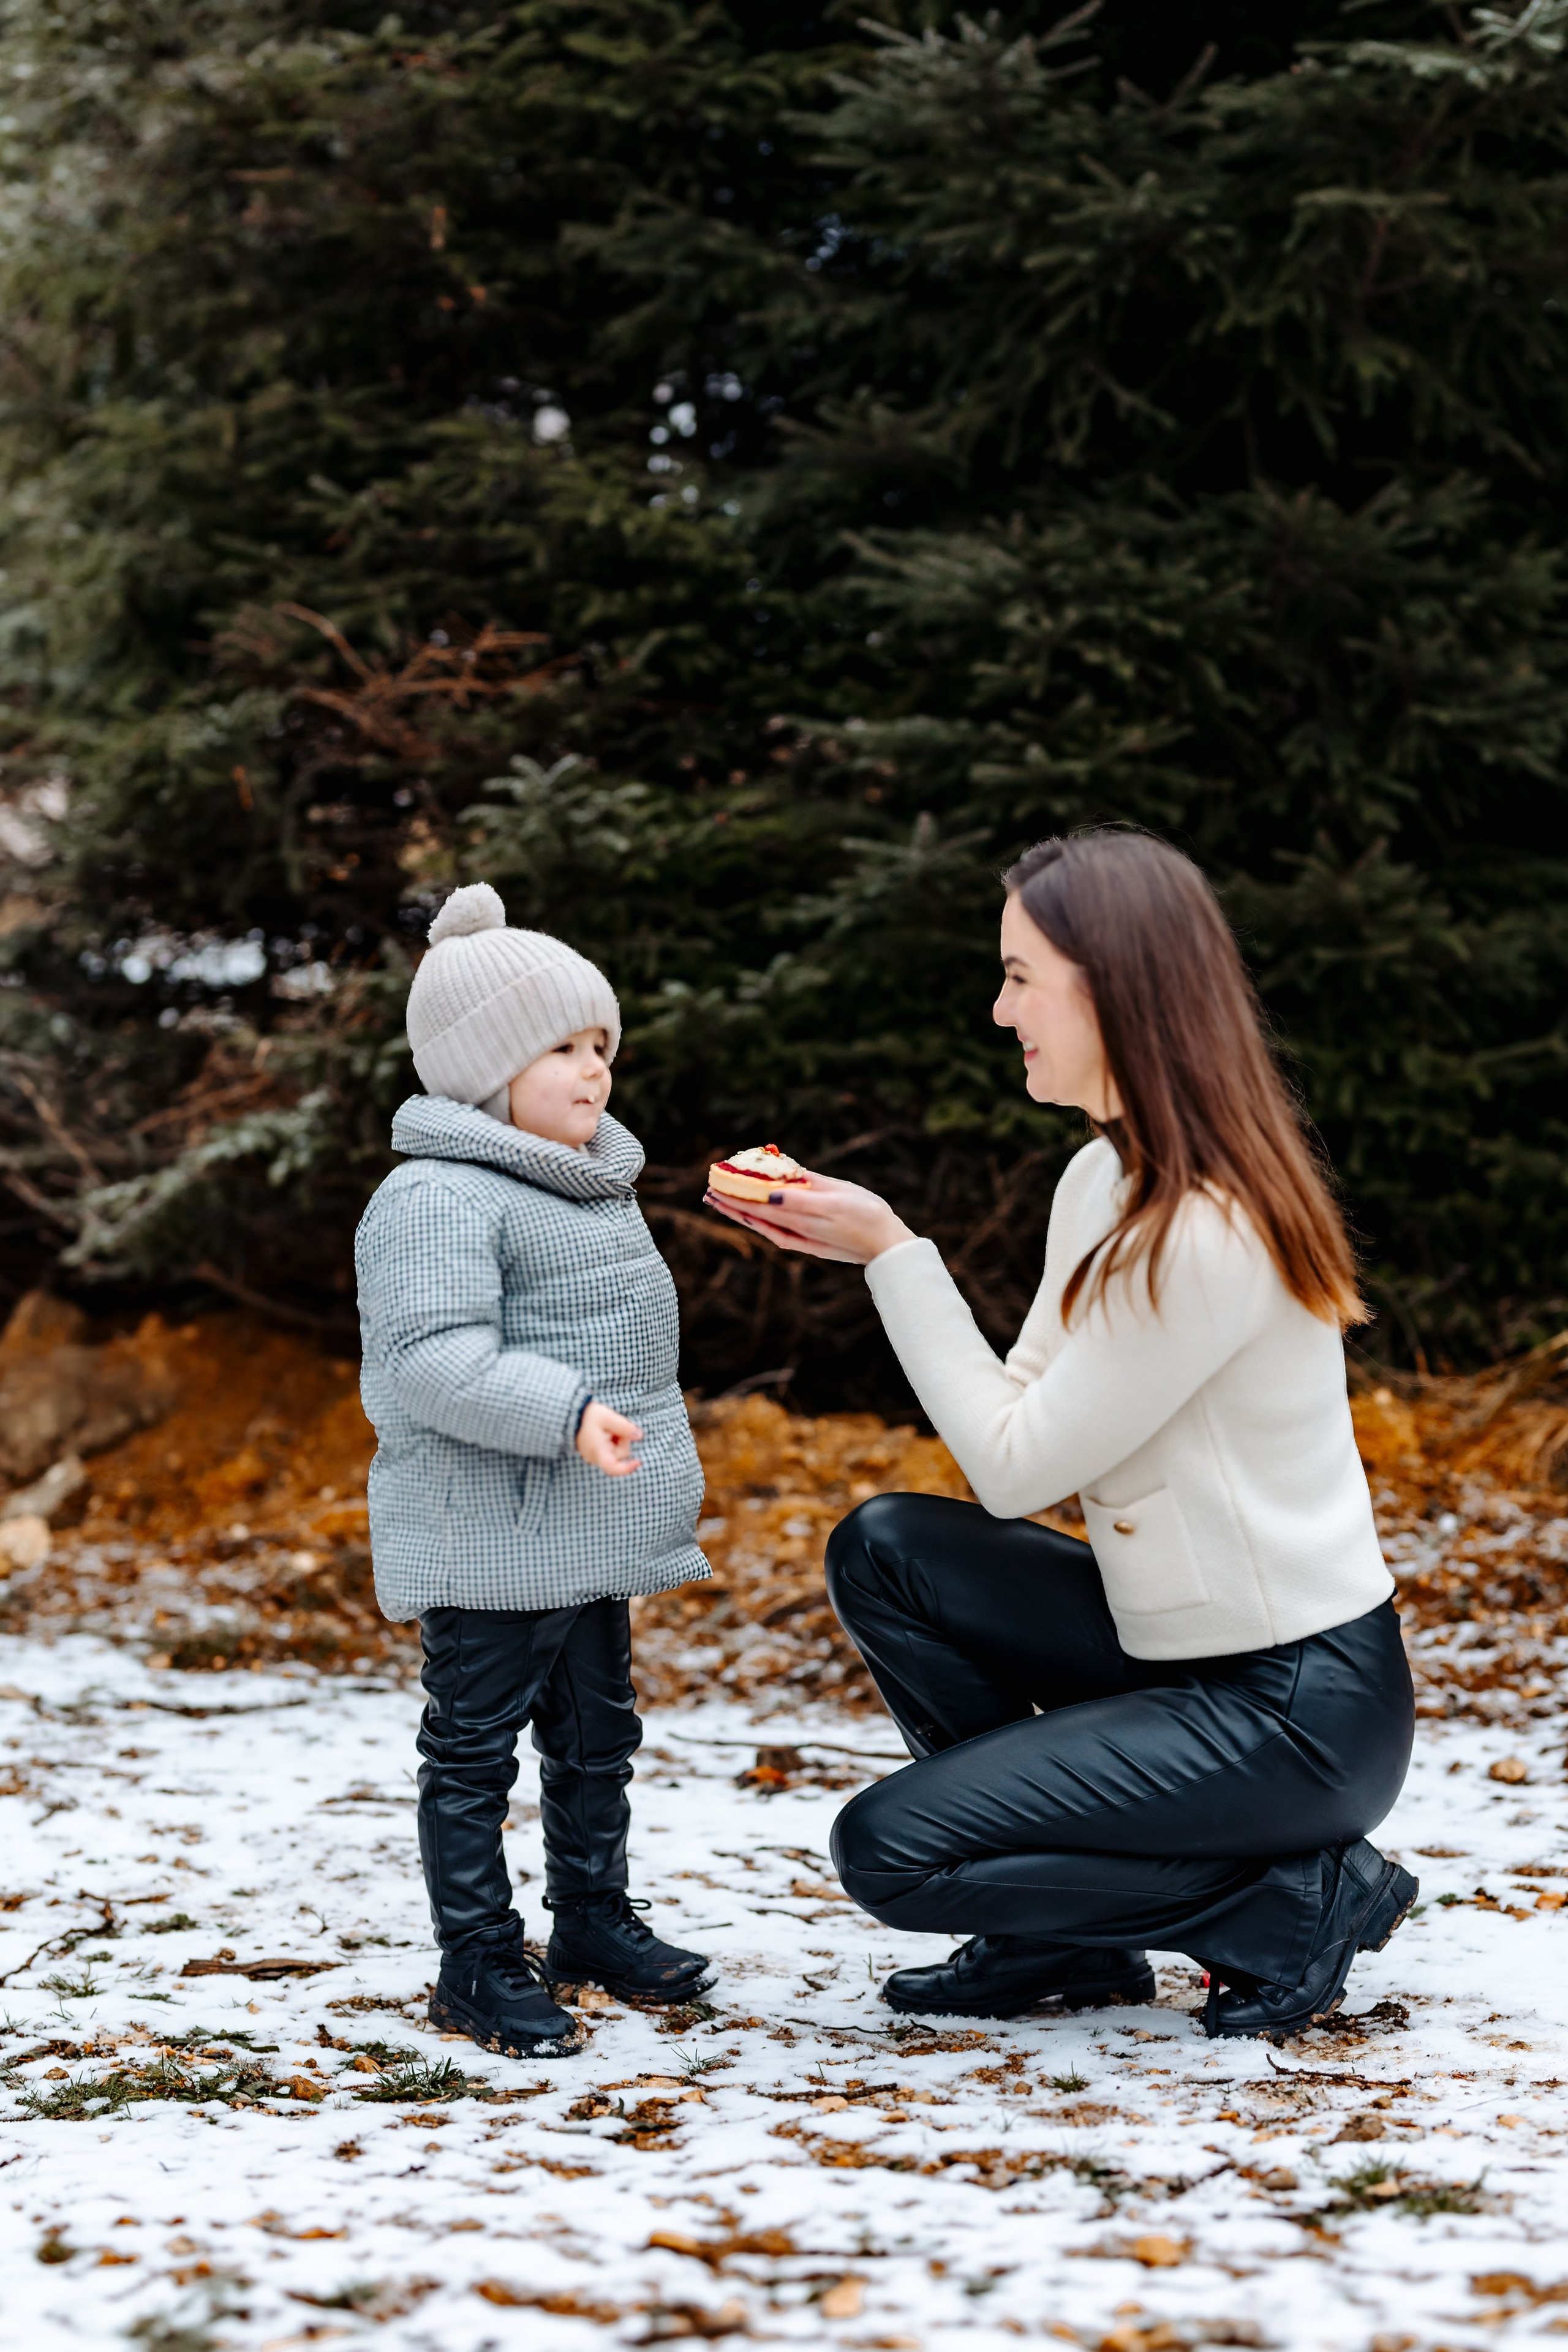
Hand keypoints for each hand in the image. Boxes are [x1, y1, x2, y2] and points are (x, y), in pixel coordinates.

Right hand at [575, 1400, 643, 1476]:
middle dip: (623, 1440)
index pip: (613, 1468)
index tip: (639, 1462)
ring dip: (617, 1439)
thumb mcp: (608, 1417)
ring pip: (616, 1451)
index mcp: (598, 1451)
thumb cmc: (588, 1416)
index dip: (627, 1468)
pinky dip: (612, 1440)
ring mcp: (594, 1456)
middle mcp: (595, 1458)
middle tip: (615, 1426)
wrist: (571, 1414)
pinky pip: (609, 1449)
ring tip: (608, 1427)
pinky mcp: (594, 1452)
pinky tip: (605, 1430)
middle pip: (620, 1454)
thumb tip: (639, 1436)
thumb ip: (625, 1427)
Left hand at [703, 1169, 915, 1265]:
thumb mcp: (836, 1198)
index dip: (737, 1191)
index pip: (759, 1203)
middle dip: (731, 1202)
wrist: (887, 1245)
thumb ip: (804, 1195)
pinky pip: (775, 1231)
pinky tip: (753, 1218)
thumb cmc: (866, 1215)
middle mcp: (796, 1230)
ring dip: (740, 1212)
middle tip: (708, 1191)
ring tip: (721, 1202)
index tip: (717, 1181)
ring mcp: (801, 1239)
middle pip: (755, 1214)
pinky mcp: (808, 1244)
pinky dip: (760, 1222)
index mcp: (801, 1216)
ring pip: (762, 1224)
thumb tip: (772, 1193)